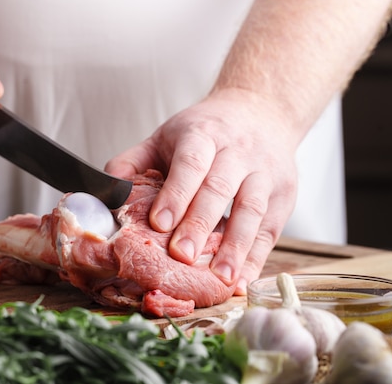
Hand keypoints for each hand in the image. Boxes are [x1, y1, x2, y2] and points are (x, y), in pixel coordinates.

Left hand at [106, 88, 299, 293]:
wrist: (261, 111)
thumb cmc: (205, 131)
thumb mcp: (166, 136)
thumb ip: (133, 162)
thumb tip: (108, 192)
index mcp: (203, 135)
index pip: (191, 164)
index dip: (176, 194)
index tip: (159, 223)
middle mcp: (238, 151)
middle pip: (220, 189)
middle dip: (200, 224)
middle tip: (182, 256)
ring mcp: (265, 173)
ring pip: (252, 210)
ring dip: (237, 247)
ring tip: (221, 278)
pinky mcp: (283, 195)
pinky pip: (270, 229)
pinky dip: (257, 257)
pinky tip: (242, 280)